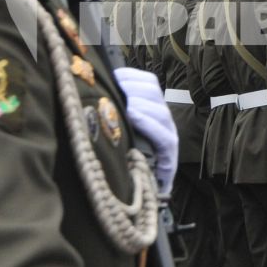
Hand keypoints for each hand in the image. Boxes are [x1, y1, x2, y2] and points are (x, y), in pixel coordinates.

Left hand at [111, 68, 177, 195]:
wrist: (141, 189)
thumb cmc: (126, 154)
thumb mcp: (120, 127)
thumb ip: (115, 108)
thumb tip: (97, 87)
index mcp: (153, 107)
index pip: (149, 81)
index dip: (131, 76)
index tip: (113, 77)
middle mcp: (164, 117)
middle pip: (154, 92)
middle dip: (133, 88)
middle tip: (115, 91)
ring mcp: (169, 134)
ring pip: (160, 110)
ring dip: (139, 103)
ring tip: (124, 105)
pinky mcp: (169, 153)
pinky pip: (163, 135)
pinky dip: (147, 123)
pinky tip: (133, 116)